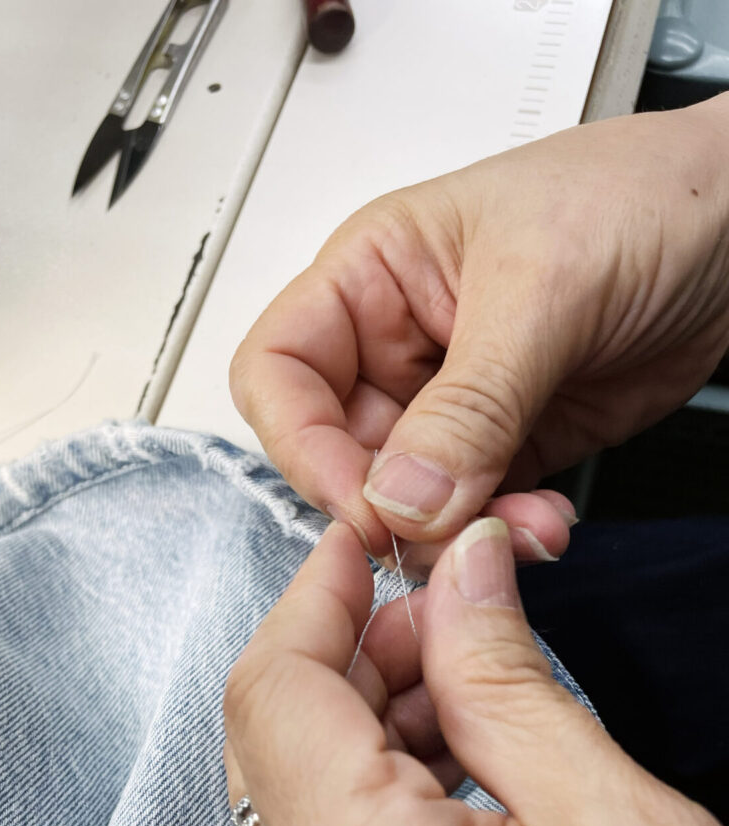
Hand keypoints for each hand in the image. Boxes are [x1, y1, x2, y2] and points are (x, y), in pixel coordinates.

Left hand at [224, 521, 728, 825]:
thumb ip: (506, 682)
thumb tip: (462, 578)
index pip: (273, 696)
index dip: (313, 597)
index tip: (363, 547)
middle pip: (268, 752)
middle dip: (345, 662)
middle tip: (448, 624)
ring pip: (288, 815)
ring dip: (359, 736)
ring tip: (472, 708)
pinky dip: (366, 813)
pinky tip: (455, 791)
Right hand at [230, 97, 728, 571]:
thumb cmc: (641, 196)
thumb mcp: (541, 289)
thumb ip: (468, 404)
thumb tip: (400, 496)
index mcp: (372, 277)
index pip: (279, 372)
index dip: (299, 442)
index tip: (358, 498)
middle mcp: (399, 344)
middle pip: (339, 452)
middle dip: (388, 505)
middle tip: (442, 530)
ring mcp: (452, 403)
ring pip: (408, 499)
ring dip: (454, 532)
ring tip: (516, 528)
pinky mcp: (508, 446)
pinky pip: (475, 513)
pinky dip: (502, 534)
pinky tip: (543, 525)